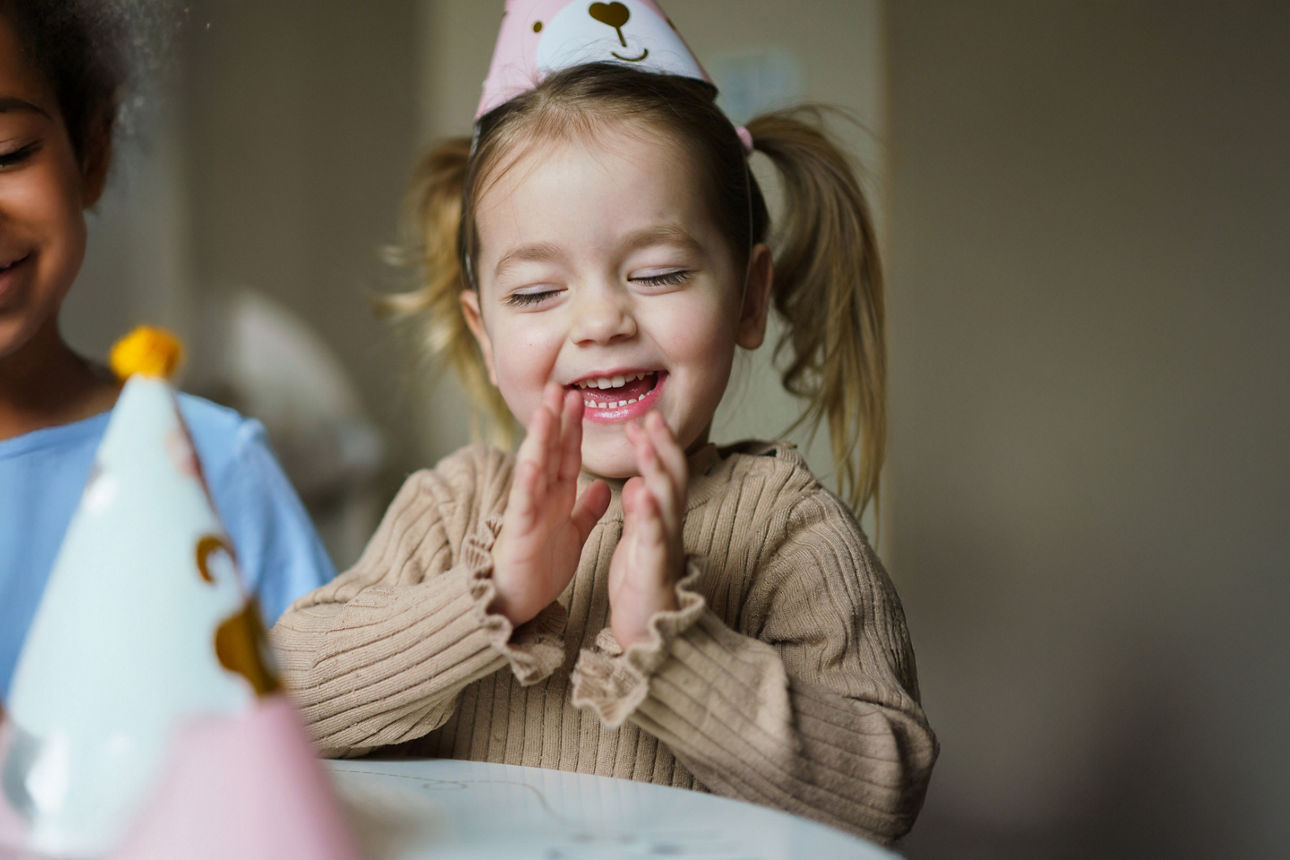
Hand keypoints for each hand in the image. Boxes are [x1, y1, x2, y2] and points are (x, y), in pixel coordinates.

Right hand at [491, 382, 609, 625]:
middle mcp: (539, 499)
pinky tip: (531, 463)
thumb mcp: (571, 535)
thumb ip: (586, 511)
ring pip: (534, 469)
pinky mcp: (519, 533)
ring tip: (546, 411)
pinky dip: (527, 484)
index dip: (572, 428)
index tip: (577, 398)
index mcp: (553, 498)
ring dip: (539, 440)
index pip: (565, 455)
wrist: (514, 603)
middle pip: (549, 452)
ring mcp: (527, 513)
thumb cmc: (538, 569)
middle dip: (555, 420)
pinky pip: (524, 505)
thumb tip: (603, 487)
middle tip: (559, 386)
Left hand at [607, 411, 687, 647]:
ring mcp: (665, 545)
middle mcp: (670, 527)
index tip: (641, 421)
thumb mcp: (638, 542)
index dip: (657, 446)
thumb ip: (640, 513)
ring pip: (667, 500)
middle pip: (674, 478)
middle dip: (663, 445)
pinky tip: (641, 492)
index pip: (665, 474)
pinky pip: (654, 536)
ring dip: (657, 468)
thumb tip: (638, 483)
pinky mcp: (654, 567)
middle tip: (649, 416)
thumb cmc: (641, 588)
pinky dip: (649, 513)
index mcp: (662, 520)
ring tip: (644, 441)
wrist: (648, 633)